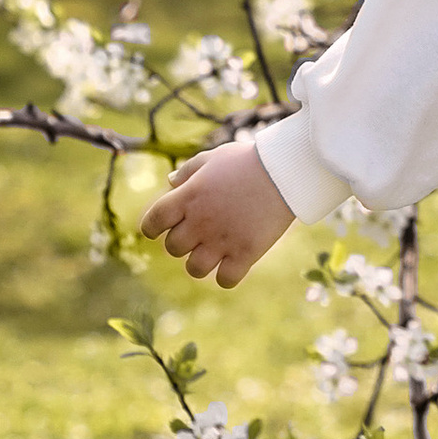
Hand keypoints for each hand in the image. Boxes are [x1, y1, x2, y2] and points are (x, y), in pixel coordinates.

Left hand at [139, 136, 295, 286]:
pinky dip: (226, 276)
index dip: (153, 227)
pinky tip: (234, 262)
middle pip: (173, 248)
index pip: (152, 222)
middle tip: (198, 233)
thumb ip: (188, 171)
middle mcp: (200, 221)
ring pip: (194, 269)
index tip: (160, 228)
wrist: (285, 169)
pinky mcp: (246, 253)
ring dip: (199, 262)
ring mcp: (222, 240)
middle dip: (181, 242)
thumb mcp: (213, 158)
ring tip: (213, 251)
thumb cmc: (247, 160)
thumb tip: (170, 182)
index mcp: (188, 197)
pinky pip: (225, 280)